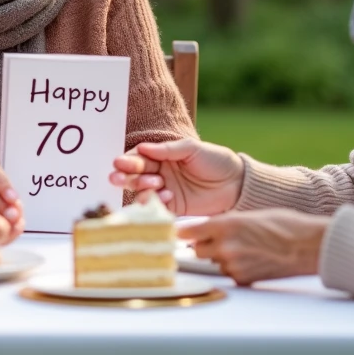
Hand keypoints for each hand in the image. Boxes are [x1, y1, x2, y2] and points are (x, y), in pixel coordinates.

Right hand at [109, 138, 243, 215]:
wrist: (236, 184)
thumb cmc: (216, 161)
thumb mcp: (193, 149)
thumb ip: (168, 150)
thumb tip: (142, 148)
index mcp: (162, 155)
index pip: (139, 157)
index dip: (128, 160)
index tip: (120, 162)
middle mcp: (160, 172)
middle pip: (135, 174)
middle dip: (125, 176)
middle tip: (117, 178)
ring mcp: (165, 190)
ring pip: (142, 190)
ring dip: (142, 187)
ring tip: (155, 184)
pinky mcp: (173, 206)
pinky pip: (156, 205)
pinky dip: (155, 201)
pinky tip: (165, 196)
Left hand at [178, 209, 328, 284]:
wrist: (307, 246)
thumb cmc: (282, 224)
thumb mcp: (248, 215)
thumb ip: (224, 223)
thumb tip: (205, 230)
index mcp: (225, 224)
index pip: (189, 232)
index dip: (182, 233)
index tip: (178, 234)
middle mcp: (225, 246)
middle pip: (196, 251)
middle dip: (201, 247)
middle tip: (212, 242)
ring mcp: (233, 265)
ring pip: (212, 263)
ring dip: (218, 258)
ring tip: (240, 249)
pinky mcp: (243, 279)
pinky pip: (228, 275)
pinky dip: (233, 269)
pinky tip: (249, 260)